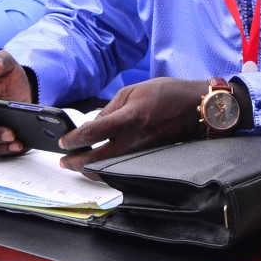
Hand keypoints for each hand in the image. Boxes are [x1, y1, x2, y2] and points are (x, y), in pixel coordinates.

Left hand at [56, 77, 211, 172]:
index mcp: (129, 118)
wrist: (197, 108)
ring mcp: (142, 151)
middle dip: (77, 163)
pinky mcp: (148, 157)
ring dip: (90, 169)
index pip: (93, 132)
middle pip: (98, 159)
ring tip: (78, 166)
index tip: (63, 142)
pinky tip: (100, 165)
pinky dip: (108, 168)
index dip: (74, 139)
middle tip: (64, 162)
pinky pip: (123, 166)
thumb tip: (93, 125)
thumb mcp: (133, 91)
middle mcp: (134, 139)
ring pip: (110, 167)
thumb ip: (110, 109)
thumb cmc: (166, 93)